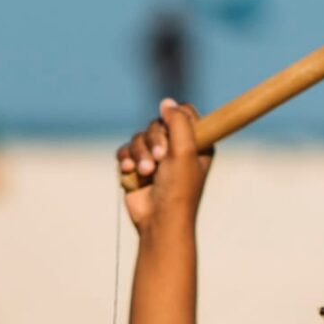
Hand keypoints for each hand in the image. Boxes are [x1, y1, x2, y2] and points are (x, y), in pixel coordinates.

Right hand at [116, 99, 213, 233]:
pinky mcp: (137, 167)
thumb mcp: (184, 150)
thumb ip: (178, 121)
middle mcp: (177, 149)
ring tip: (145, 172)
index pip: (185, 114)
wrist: (159, 221)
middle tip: (159, 159)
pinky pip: (126, 150)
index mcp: (197, 144)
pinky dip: (127, 160)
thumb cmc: (178, 189)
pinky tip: (130, 172)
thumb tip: (166, 102)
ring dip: (139, 154)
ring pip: (139, 137)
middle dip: (153, 140)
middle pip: (158, 123)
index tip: (173, 133)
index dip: (176, 119)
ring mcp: (156, 158)